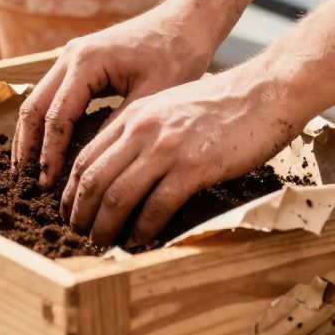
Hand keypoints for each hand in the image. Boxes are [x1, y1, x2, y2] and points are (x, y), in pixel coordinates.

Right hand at [13, 1, 222, 186]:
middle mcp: (70, 56)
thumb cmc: (175, 55)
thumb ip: (118, 126)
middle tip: (26, 183)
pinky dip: (44, 124)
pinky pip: (51, 97)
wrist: (183, 22)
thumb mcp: (153, 96)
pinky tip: (46, 148)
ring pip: (36, 101)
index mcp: (86, 62)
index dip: (50, 153)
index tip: (47, 183)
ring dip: (30, 136)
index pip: (56, 116)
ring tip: (28, 171)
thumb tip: (90, 161)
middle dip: (27, 147)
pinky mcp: (77, 63)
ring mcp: (70, 57)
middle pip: (33, 107)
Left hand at [60, 62, 307, 246]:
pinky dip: (142, 228)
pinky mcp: (192, 167)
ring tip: (102, 243)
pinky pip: (156, 206)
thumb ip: (145, 130)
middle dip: (80, 212)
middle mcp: (142, 130)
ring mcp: (166, 148)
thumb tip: (125, 166)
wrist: (265, 92)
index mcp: (134, 115)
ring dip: (105, 225)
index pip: (87, 157)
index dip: (72, 189)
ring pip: (117, 195)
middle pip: (93, 179)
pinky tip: (139, 240)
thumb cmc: (222, 103)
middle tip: (78, 233)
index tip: (70, 210)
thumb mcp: (170, 106)